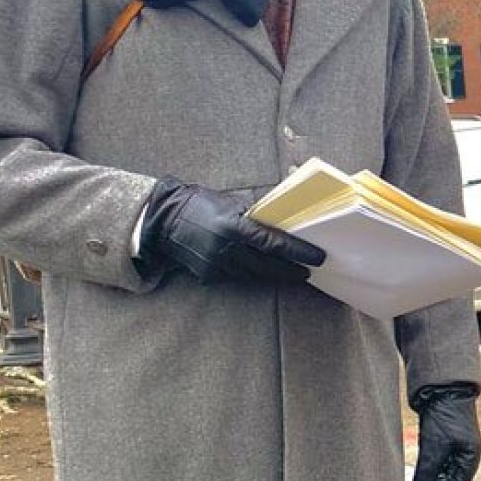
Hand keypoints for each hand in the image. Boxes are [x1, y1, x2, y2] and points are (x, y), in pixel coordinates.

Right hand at [138, 180, 324, 283]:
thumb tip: (283, 223)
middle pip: (268, 265)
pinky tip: (264, 272)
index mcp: (234, 226)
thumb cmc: (200, 205)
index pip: (274, 243)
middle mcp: (226, 248)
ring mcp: (216, 265)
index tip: (317, 257)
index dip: (298, 252)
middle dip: (291, 270)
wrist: (163, 220)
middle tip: (309, 271)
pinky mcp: (209, 275)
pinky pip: (237, 277)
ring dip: (274, 275)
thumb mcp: (231, 204)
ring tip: (293, 273)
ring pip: (254, 275)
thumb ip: (256, 216)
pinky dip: (252, 274)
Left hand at [410, 382, 480, 480]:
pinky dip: (430, 466)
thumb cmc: (444, 416)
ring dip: (431, 478)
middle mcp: (467, 451)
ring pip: (445, 469)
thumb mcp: (433, 447)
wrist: (442, 388)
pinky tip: (419, 470)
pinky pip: (440, 458)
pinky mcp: (447, 436)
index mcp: (471, 455)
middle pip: (451, 478)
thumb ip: (427, 473)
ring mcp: (458, 443)